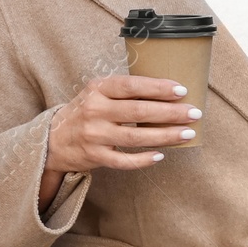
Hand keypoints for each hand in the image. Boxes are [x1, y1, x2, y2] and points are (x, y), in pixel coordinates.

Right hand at [37, 76, 200, 204]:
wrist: (53, 139)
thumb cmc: (85, 112)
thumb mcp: (98, 93)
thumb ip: (124, 91)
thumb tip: (167, 91)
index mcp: (97, 89)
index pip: (131, 86)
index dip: (158, 88)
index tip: (181, 91)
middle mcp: (94, 111)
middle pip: (138, 112)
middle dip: (170, 113)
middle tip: (194, 113)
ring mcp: (94, 135)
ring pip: (135, 137)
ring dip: (165, 136)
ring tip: (187, 133)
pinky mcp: (95, 156)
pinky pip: (124, 160)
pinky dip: (143, 159)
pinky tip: (161, 155)